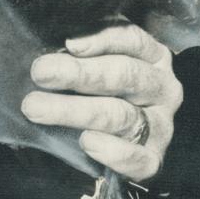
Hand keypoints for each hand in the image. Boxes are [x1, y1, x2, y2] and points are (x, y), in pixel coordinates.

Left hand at [20, 21, 182, 181]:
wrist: (105, 141)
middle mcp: (162, 87)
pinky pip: (138, 158)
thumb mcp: (92, 62)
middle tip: (40, 72)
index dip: (102, 40)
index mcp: (152, 55)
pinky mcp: (153, 158)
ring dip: (76, 111)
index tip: (70, 44)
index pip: (132, 40)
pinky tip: (86, 141)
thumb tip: (57, 43)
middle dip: (80, 74)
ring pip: (121, 115)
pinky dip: (113, 151)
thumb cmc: (95, 91)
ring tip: (37, 108)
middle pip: (125, 75)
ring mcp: (162, 124)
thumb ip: (80, 51)